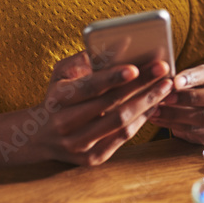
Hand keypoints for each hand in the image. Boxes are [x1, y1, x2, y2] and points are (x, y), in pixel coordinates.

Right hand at [31, 51, 173, 166]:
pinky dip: (141, 120)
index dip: (112, 78)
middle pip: (111, 105)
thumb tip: (118, 44)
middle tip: (163, 69)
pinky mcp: (90, 158)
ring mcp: (78, 144)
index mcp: (58, 99)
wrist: (38, 136)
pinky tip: (155, 104)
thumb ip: (86, 59)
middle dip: (141, 85)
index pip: (89, 87)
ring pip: (120, 123)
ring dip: (147, 103)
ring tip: (165, 86)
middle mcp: (65, 123)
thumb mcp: (62, 73)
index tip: (134, 68)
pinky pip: (122, 138)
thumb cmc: (58, 96)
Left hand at [149, 62, 203, 144]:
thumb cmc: (193, 85)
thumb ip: (182, 78)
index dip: (193, 77)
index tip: (175, 81)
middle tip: (167, 98)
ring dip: (179, 115)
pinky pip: (197, 131)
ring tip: (158, 111)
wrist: (200, 105)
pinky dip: (175, 126)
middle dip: (189, 98)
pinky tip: (160, 120)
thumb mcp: (190, 76)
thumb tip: (166, 83)